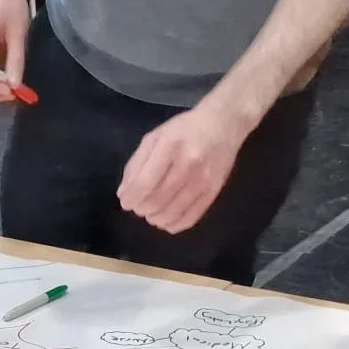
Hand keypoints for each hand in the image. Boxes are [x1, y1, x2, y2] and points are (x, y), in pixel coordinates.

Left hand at [118, 103, 250, 233]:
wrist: (223, 124)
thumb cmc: (184, 130)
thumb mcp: (155, 137)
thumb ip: (136, 164)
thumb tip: (124, 194)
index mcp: (170, 147)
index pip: (144, 183)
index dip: (131, 198)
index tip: (126, 202)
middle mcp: (188, 165)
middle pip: (156, 201)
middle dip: (141, 208)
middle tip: (139, 206)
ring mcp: (203, 180)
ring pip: (172, 213)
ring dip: (155, 218)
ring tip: (151, 212)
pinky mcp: (213, 192)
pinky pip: (190, 218)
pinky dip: (173, 224)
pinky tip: (167, 220)